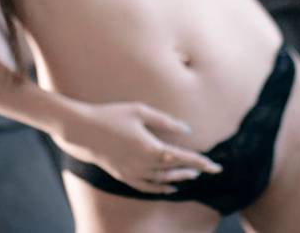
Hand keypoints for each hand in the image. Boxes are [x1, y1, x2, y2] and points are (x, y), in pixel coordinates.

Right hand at [54, 100, 222, 193]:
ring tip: (193, 175)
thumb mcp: (140, 111)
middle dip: (193, 170)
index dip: (200, 162)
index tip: (215, 165)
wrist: (83, 130)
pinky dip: (160, 188)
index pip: (182, 158)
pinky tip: (169, 186)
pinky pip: (146, 187)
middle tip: (209, 169)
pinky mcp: (123, 176)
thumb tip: (187, 130)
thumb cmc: (113, 115)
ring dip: (179, 178)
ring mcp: (132, 173)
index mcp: (150, 148)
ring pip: (162, 180)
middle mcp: (143, 165)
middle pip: (174, 171)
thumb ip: (165, 121)